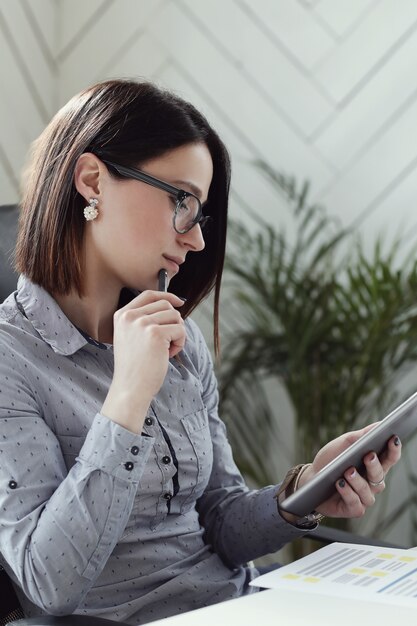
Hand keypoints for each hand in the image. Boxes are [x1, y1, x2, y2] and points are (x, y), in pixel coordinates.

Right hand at [101, 290, 185, 431]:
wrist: (130, 388)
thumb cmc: (135, 366)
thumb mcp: (131, 337)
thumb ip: (144, 319)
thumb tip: (173, 305)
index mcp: (122, 315)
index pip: (149, 295)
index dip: (167, 296)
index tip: (179, 302)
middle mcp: (130, 316)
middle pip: (166, 305)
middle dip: (173, 322)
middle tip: (167, 341)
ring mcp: (143, 323)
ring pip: (175, 317)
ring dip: (177, 334)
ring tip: (166, 350)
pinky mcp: (156, 333)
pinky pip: (181, 330)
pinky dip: (180, 343)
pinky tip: (168, 355)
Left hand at [298, 425, 401, 518]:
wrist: (310, 478)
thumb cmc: (330, 460)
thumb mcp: (344, 444)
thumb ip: (361, 436)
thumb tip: (379, 425)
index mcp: (373, 465)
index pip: (389, 458)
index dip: (394, 450)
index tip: (393, 438)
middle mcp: (372, 483)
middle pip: (380, 475)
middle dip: (375, 465)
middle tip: (368, 455)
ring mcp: (364, 497)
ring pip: (368, 491)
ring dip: (358, 481)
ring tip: (347, 471)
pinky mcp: (353, 509)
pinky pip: (356, 503)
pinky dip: (347, 492)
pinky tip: (339, 483)